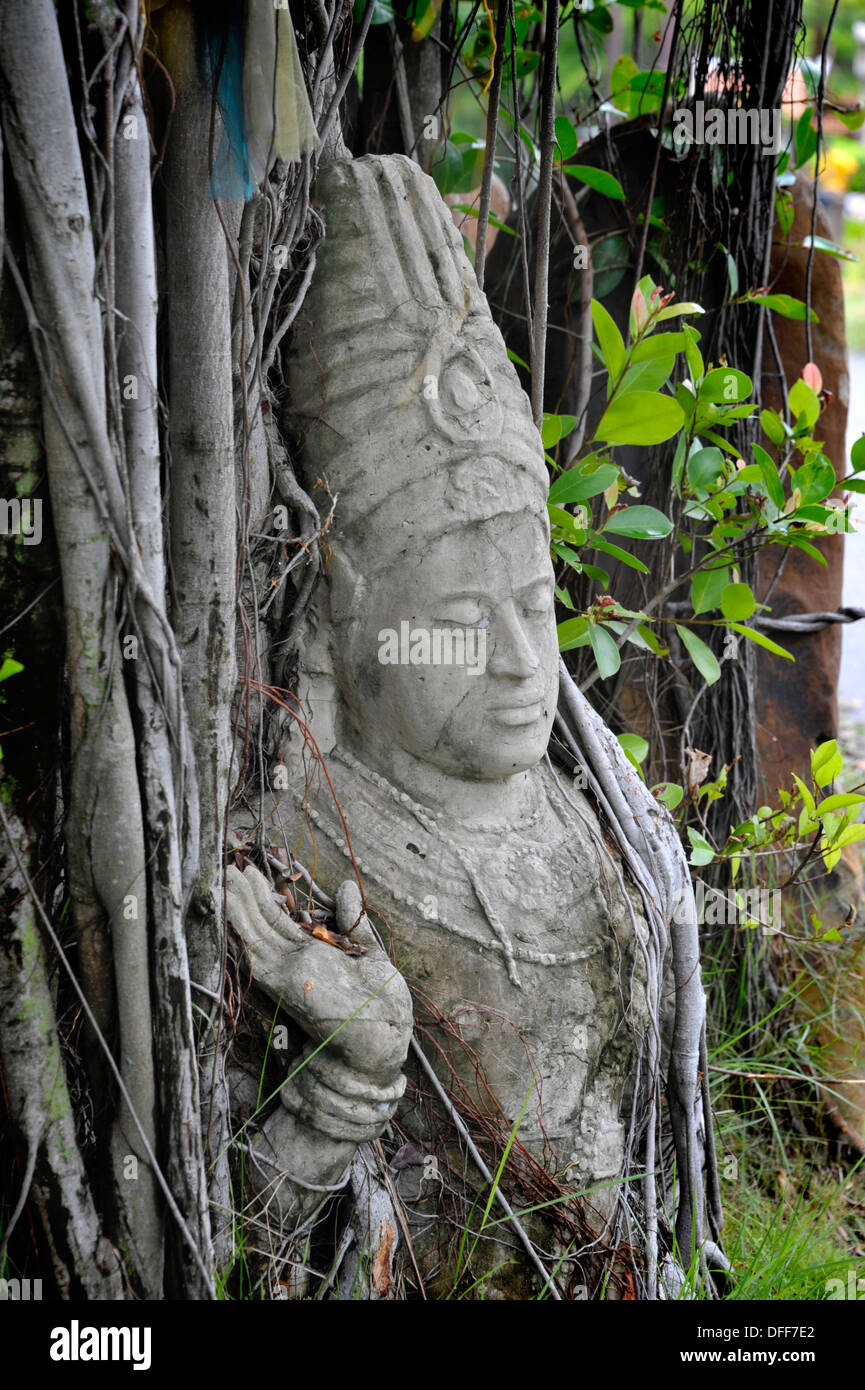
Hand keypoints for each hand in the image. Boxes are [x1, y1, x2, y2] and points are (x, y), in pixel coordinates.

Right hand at [226, 864, 411, 1085]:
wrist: (381, 1040)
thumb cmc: (382, 1005)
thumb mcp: (370, 952)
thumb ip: (353, 921)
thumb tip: (347, 885)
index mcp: (315, 953)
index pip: (283, 920)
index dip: (267, 897)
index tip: (252, 873)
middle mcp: (295, 960)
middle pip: (264, 923)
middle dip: (246, 896)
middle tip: (230, 868)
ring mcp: (286, 970)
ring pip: (254, 933)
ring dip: (238, 907)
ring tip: (224, 878)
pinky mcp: (282, 981)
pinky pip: (254, 951)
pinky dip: (241, 929)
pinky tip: (229, 908)